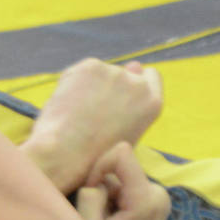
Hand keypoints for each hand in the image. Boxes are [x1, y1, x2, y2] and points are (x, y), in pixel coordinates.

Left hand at [24, 59, 163, 192]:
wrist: (68, 152)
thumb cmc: (95, 155)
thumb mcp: (127, 135)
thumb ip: (135, 103)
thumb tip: (135, 64)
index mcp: (152, 103)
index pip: (150, 76)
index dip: (134, 83)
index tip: (120, 94)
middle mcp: (138, 84)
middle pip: (122, 74)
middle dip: (109, 87)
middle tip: (91, 113)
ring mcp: (115, 73)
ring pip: (99, 74)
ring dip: (89, 87)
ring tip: (77, 115)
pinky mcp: (91, 66)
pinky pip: (80, 72)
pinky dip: (72, 84)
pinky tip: (67, 105)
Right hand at [74, 142, 168, 219]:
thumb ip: (90, 195)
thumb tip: (97, 180)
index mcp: (146, 199)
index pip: (122, 153)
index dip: (100, 166)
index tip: (93, 191)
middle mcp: (159, 192)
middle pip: (121, 167)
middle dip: (104, 187)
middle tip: (101, 217)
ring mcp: (160, 196)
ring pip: (122, 177)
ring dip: (109, 196)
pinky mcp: (156, 200)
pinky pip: (128, 186)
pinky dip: (117, 200)